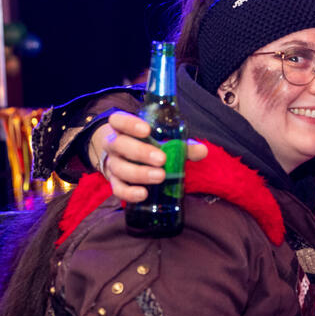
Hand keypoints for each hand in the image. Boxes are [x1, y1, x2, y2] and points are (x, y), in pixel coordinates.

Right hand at [91, 111, 207, 202]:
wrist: (123, 159)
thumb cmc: (147, 145)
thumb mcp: (161, 140)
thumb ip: (181, 145)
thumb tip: (202, 151)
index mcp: (122, 128)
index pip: (118, 121)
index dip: (129, 124)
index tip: (146, 130)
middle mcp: (114, 144)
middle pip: (120, 145)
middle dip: (141, 152)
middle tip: (161, 159)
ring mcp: (112, 164)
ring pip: (119, 168)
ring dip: (139, 173)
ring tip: (160, 177)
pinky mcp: (114, 182)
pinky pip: (118, 189)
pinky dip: (129, 193)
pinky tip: (143, 194)